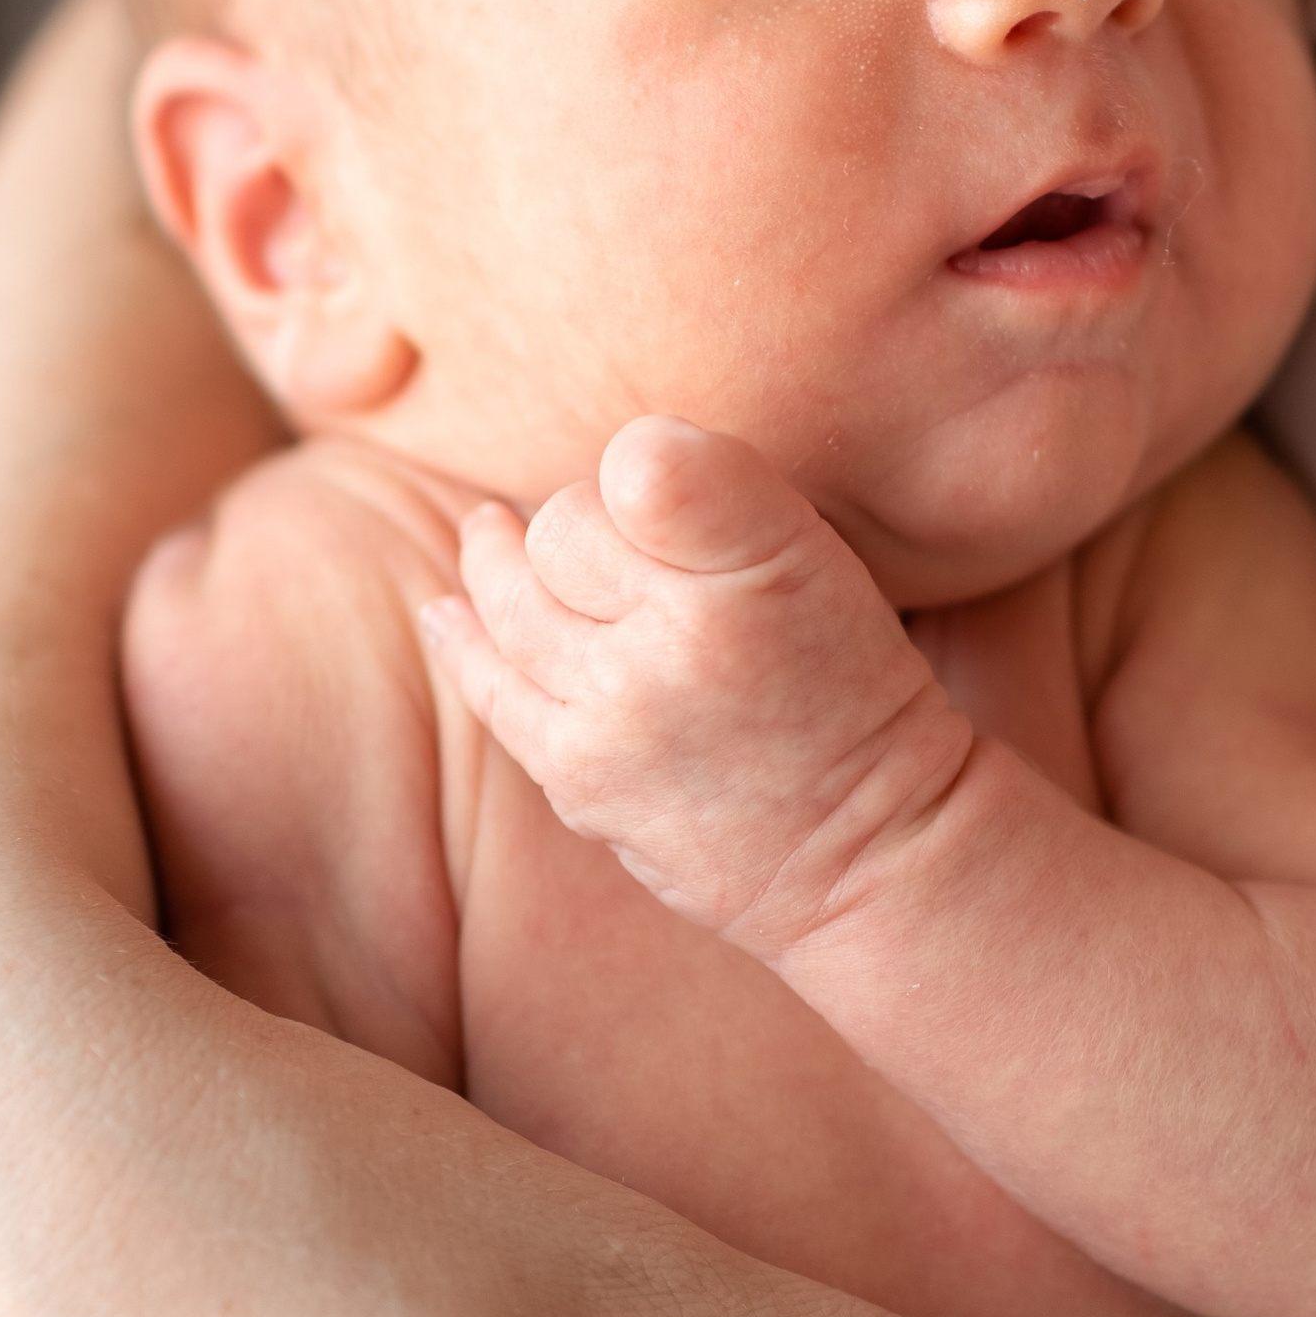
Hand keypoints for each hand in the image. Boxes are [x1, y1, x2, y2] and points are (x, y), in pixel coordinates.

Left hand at [421, 419, 967, 956]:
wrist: (868, 852)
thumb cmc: (848, 689)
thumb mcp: (825, 564)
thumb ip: (723, 499)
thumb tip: (610, 464)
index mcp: (765, 560)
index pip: (640, 465)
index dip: (639, 465)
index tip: (650, 484)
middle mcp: (686, 633)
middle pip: (562, 526)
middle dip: (576, 523)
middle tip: (605, 541)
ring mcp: (621, 709)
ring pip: (512, 596)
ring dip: (500, 564)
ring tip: (487, 536)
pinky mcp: (579, 773)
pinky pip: (491, 683)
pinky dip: (463, 638)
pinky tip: (447, 612)